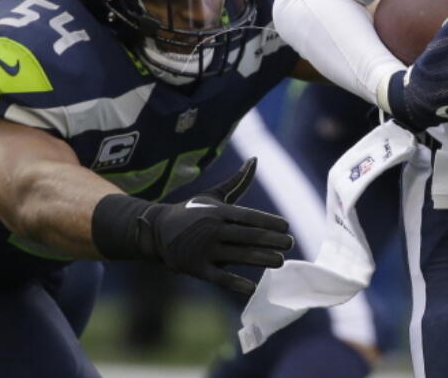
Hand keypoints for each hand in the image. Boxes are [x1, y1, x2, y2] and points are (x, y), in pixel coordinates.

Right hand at [139, 158, 292, 294]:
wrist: (157, 231)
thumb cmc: (192, 212)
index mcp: (218, 211)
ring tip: (280, 261)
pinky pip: (219, 278)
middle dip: (271, 240)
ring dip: (261, 259)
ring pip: (238, 256)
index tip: (286, 226)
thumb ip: (237, 181)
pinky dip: (235, 283)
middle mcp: (213, 229)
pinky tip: (252, 288)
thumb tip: (255, 159)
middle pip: (247, 236)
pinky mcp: (197, 268)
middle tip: (290, 243)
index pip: (248, 216)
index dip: (268, 221)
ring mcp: (204, 250)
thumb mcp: (213, 195)